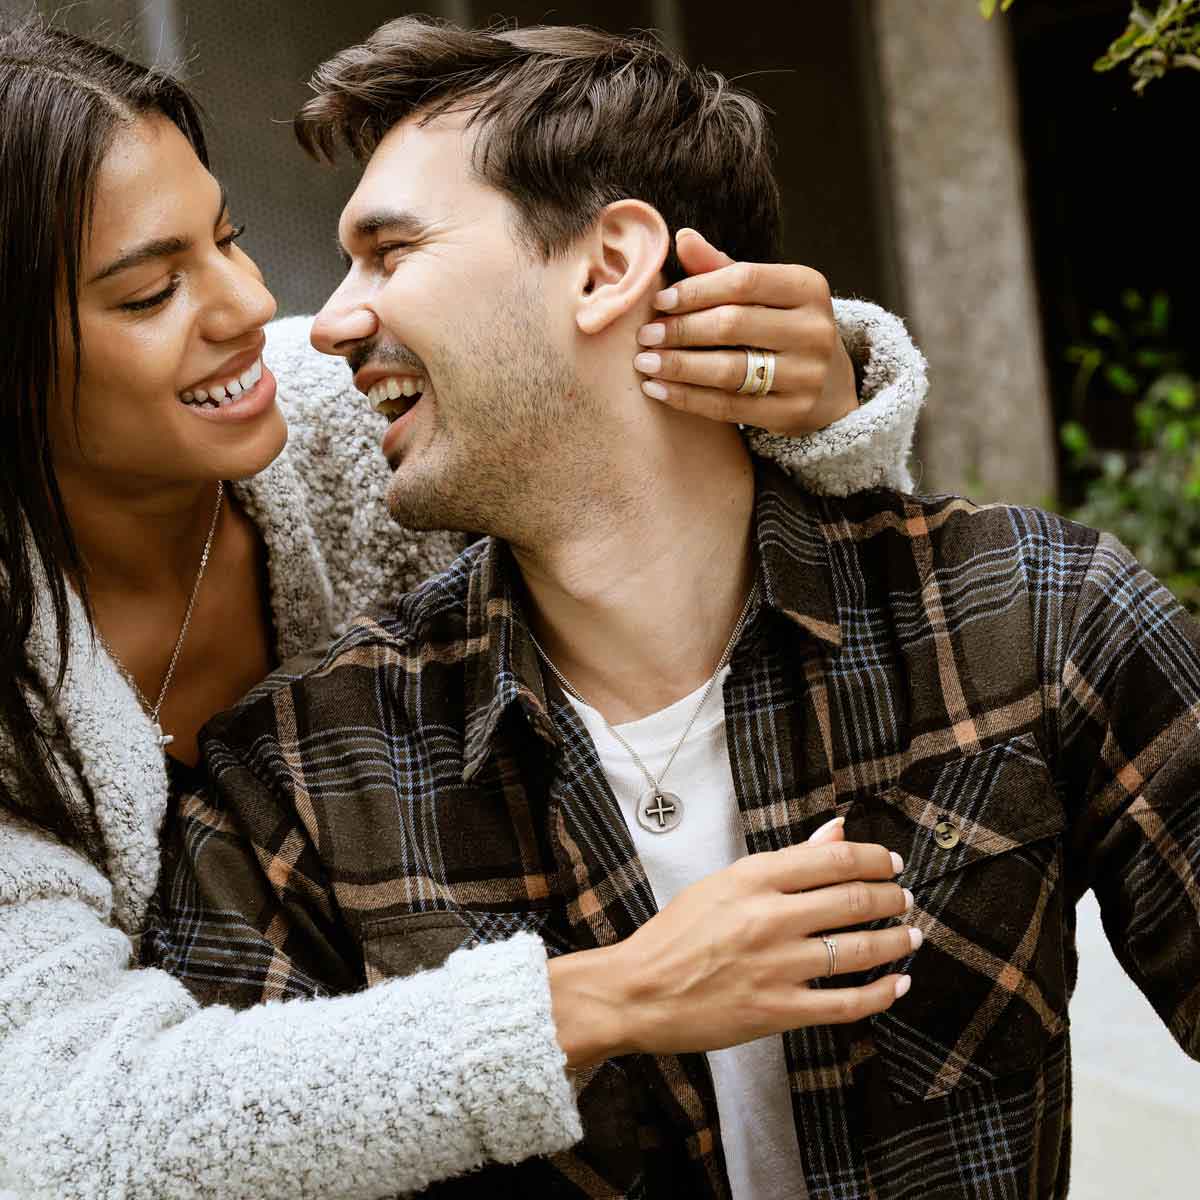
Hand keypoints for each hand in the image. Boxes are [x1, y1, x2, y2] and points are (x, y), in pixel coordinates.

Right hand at [549, 818, 916, 1068]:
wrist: (638, 990)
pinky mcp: (778, 1010)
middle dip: (892, 898)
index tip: (892, 863)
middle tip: (905, 898)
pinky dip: (881, 994)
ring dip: (896, 942)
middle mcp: (769, 917)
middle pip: (855, 900)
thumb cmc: (676, 934)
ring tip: (911, 936)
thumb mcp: (724, 882)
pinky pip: (846, 1003)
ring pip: (858, 950)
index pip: (833, 858)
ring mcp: (776, 966)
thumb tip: (837, 831)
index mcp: (752, 878)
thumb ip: (786, 859)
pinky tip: (898, 984)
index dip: (874, 859)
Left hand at [633, 228, 858, 435]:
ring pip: (728, 369)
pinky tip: (659, 390)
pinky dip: (688, 398)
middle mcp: (815, 330)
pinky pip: (729, 406)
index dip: (696, 290)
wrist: (828, 386)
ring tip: (645, 363)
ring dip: (678, 366)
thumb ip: (722, 268)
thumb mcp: (764, 294)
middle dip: (681, 330)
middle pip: (733, 325)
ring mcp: (807, 375)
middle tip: (646, 336)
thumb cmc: (782, 328)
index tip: (660, 301)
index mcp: (808, 287)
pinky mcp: (792, 412)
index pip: (743, 281)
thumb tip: (682, 237)